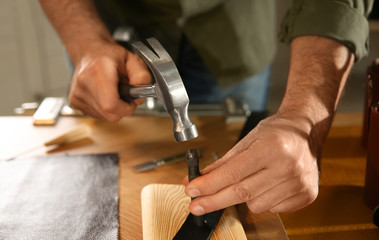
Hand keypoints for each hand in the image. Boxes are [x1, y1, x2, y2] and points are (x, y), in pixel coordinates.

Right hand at [69, 41, 150, 121]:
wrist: (90, 52)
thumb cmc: (111, 56)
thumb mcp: (133, 60)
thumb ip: (142, 77)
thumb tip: (139, 97)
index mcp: (99, 70)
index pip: (111, 104)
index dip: (126, 108)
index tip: (131, 101)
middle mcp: (84, 83)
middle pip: (109, 114)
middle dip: (123, 109)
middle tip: (125, 94)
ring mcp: (77, 94)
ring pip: (105, 116)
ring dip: (114, 108)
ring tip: (113, 91)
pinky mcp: (75, 101)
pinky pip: (97, 114)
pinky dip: (105, 108)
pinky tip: (104, 94)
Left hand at [184, 114, 319, 214]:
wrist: (306, 131)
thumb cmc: (276, 132)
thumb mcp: (247, 140)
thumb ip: (223, 163)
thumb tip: (200, 179)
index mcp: (271, 148)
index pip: (232, 174)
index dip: (209, 185)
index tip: (192, 191)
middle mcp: (287, 166)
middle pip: (241, 193)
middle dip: (213, 201)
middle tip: (197, 205)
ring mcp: (299, 183)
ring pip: (256, 206)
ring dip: (244, 198)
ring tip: (252, 180)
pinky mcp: (307, 195)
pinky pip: (273, 209)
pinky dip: (264, 200)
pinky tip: (268, 186)